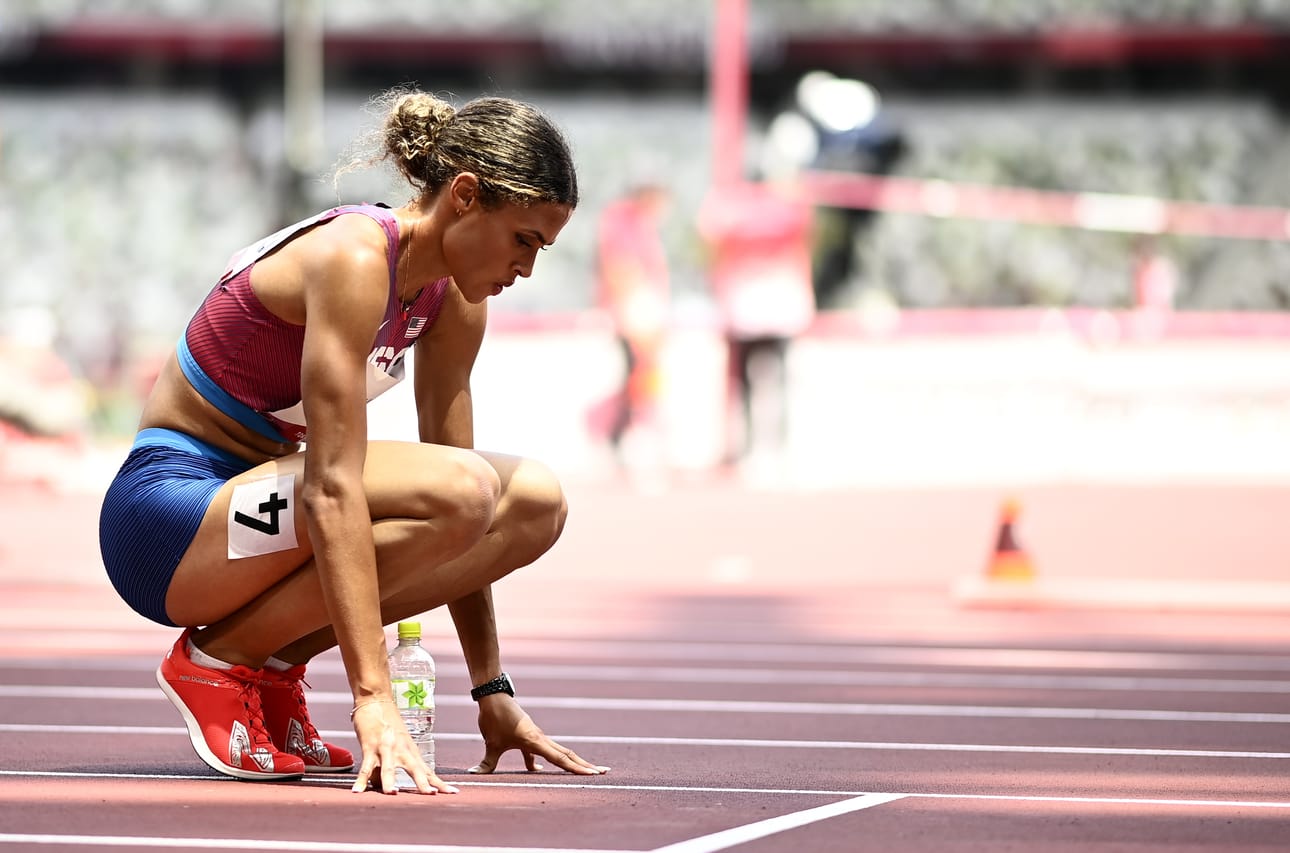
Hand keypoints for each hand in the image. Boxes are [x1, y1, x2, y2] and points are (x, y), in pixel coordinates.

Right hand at [349, 698, 458, 795]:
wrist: (376, 699)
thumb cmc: (387, 723)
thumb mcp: (397, 744)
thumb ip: (393, 765)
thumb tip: (382, 786)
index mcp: (411, 751)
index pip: (428, 771)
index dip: (439, 783)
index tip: (453, 793)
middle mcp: (402, 750)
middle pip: (415, 770)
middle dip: (423, 784)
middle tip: (432, 796)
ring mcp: (386, 748)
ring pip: (389, 768)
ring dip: (390, 781)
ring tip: (393, 794)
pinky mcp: (370, 746)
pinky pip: (365, 766)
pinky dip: (361, 780)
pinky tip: (358, 791)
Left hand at [468, 694, 609, 774]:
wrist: (493, 696)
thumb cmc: (494, 718)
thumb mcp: (491, 743)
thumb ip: (486, 763)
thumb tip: (474, 774)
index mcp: (534, 741)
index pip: (559, 758)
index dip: (575, 768)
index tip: (592, 774)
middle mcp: (541, 739)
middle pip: (568, 755)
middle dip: (585, 765)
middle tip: (604, 772)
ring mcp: (538, 737)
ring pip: (560, 752)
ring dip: (574, 761)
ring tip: (589, 770)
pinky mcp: (531, 735)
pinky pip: (545, 750)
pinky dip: (547, 759)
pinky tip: (536, 770)